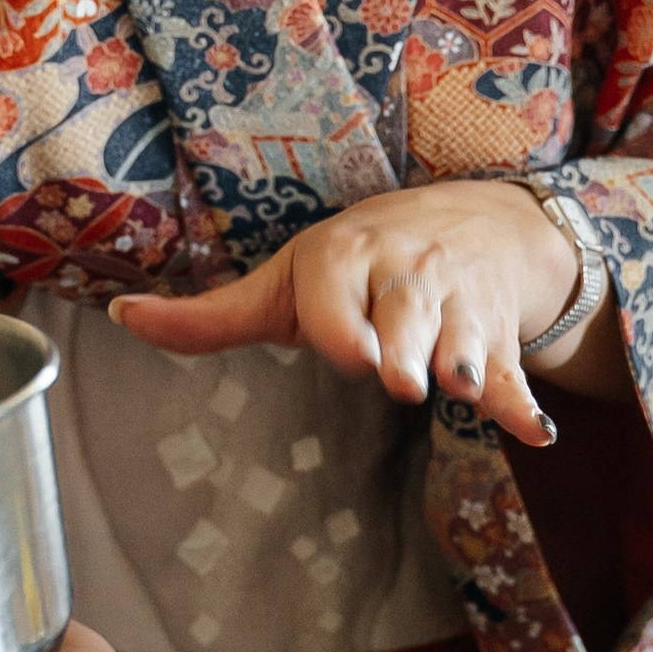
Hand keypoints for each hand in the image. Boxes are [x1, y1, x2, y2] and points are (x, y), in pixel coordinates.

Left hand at [105, 179, 619, 445]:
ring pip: (462, 341)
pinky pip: (512, 373)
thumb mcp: (287, 281)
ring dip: (465, 363)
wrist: (473, 220)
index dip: (347, 326)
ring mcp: (456, 306)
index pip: (340, 296)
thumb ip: (212, 314)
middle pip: (407, 318)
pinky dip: (521, 402)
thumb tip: (121, 317)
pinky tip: (532, 431)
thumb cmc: (355, 265)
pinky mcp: (499, 335)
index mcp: (341, 263)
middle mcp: (402, 277)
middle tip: (404, 379)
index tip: (355, 354)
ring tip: (462, 383)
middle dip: (407, 347)